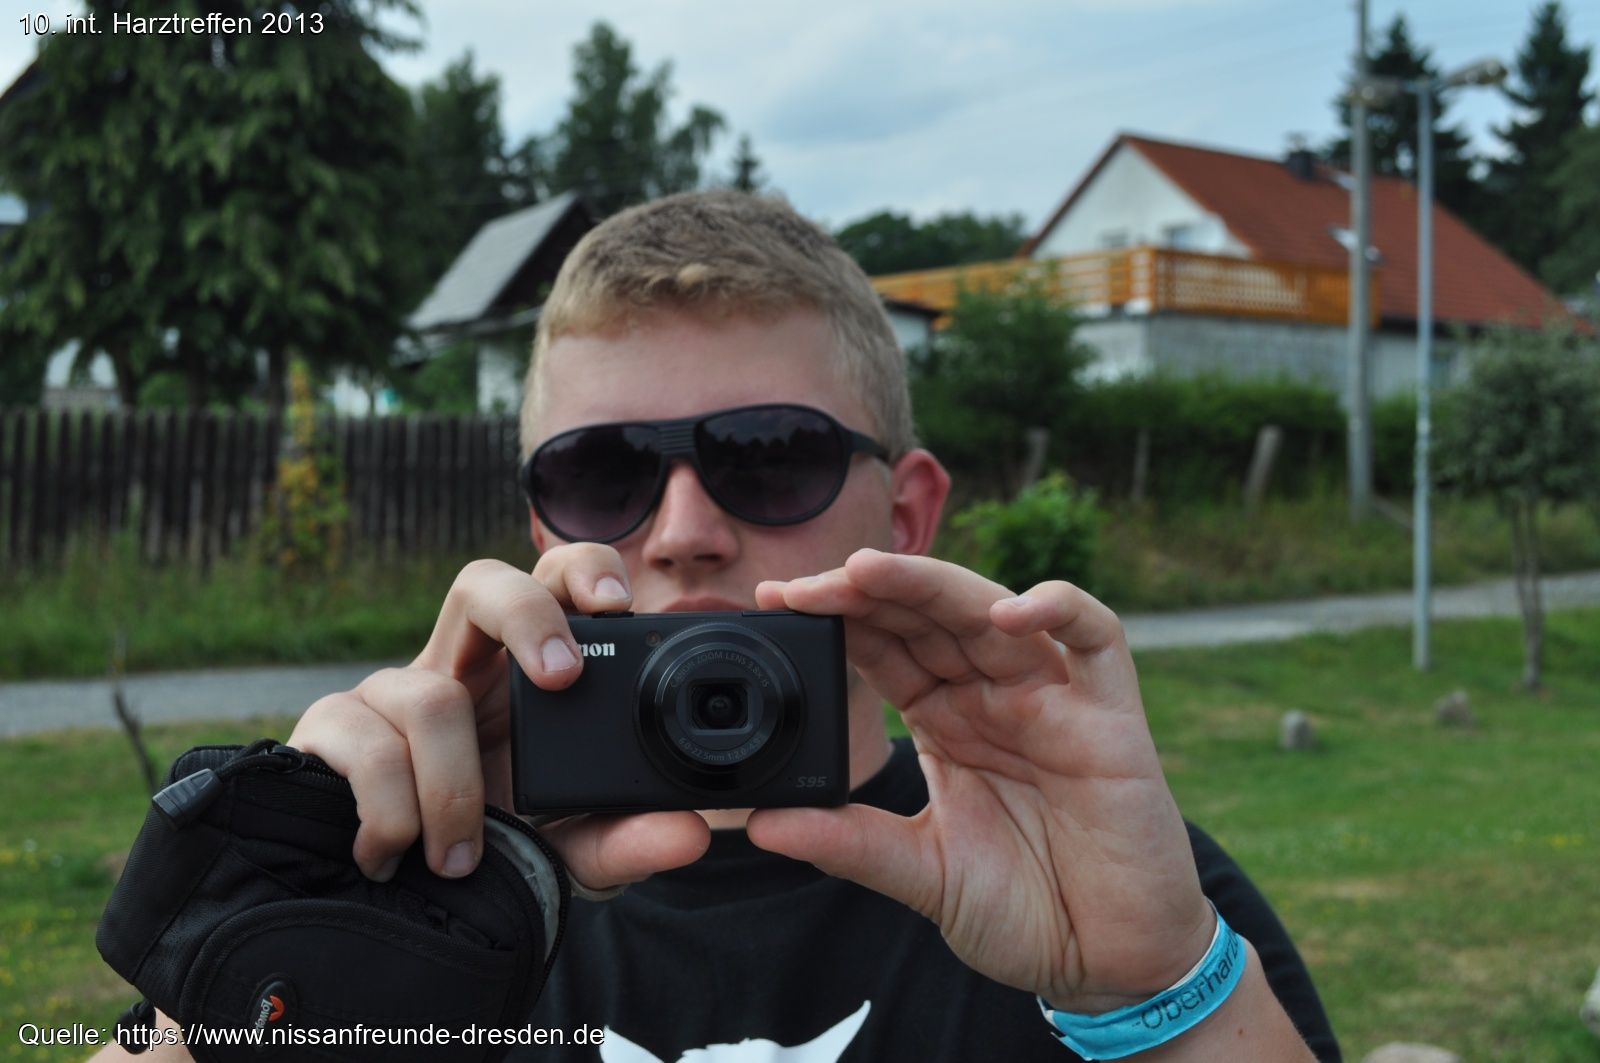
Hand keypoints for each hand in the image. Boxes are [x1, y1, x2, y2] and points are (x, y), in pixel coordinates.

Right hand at [287, 548, 709, 888]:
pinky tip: (394, 853)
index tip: (617, 605)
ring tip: (462, 856)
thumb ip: (625, 841)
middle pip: (481, 583)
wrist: (398, 908)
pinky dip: (391, 814)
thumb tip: (691, 835)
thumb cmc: (491, 855)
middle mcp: (456, 667)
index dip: (580, 571)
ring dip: (454, 791)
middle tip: (564, 679)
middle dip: (527, 616)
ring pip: (426, 696)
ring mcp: (386, 694)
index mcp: (520, 675)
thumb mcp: (568, 852)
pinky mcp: (327, 732)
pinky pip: (362, 747)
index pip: (552, 584)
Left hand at [746, 549, 1213, 1010]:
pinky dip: (1059, 609)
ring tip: (866, 571)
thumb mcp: (922, 873)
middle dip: (864, 593)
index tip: (774, 604)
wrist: (1110, 962)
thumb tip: (761, 824)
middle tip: (800, 586)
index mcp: (946, 720)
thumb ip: (849, 844)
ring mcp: (1053, 697)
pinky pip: (1096, 638)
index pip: (886, 646)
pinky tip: (1009, 612)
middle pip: (927, 616)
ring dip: (930, 584)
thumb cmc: (1027, 909)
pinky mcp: (1112, 715)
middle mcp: (994, 696)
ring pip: (991, 610)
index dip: (836, 619)